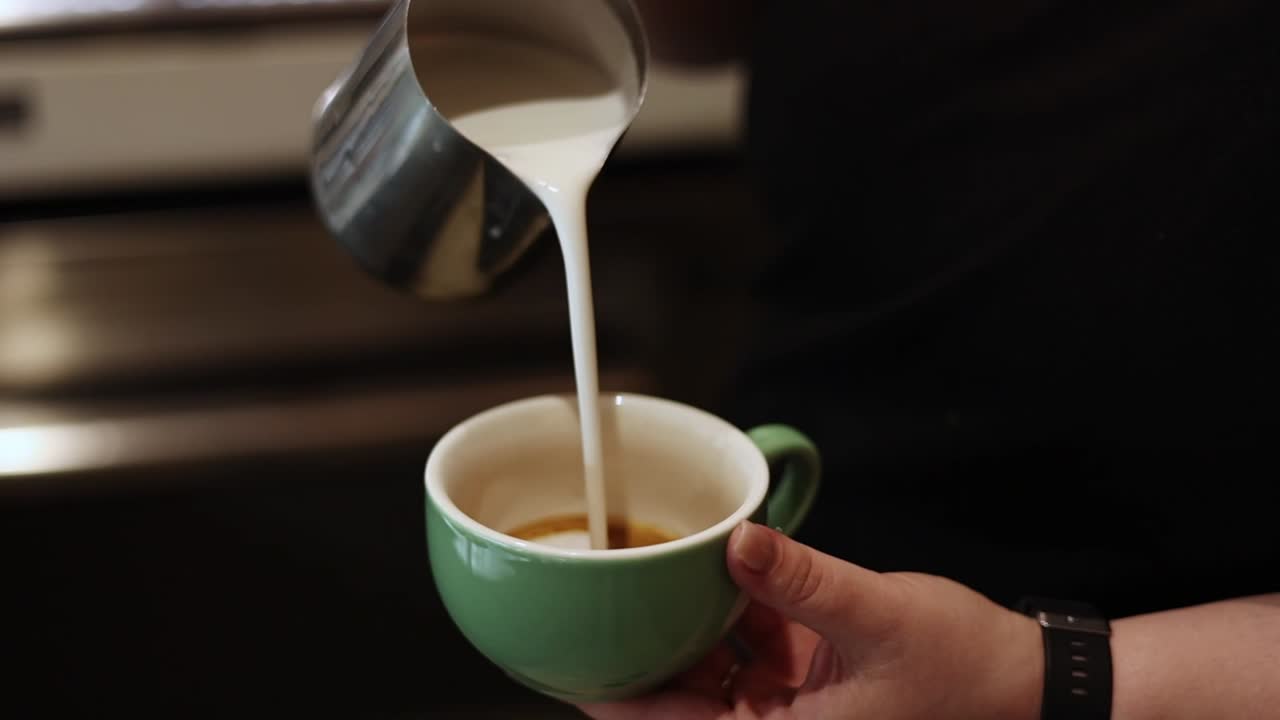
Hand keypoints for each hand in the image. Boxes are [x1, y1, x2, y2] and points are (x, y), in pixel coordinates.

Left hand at [577, 522, 1043, 719]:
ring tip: (639, 577)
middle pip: (684, 696)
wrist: (1023, 680)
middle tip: (594, 601)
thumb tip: (740, 540)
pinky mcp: (806, 671)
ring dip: (683, 626)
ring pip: (711, 666)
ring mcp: (790, 700)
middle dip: (643, 652)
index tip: (568, 665)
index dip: (620, 698)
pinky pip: (748, 640)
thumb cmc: (963, 671)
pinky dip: (729, 609)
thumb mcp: (879, 620)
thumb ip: (804, 582)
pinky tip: (709, 567)